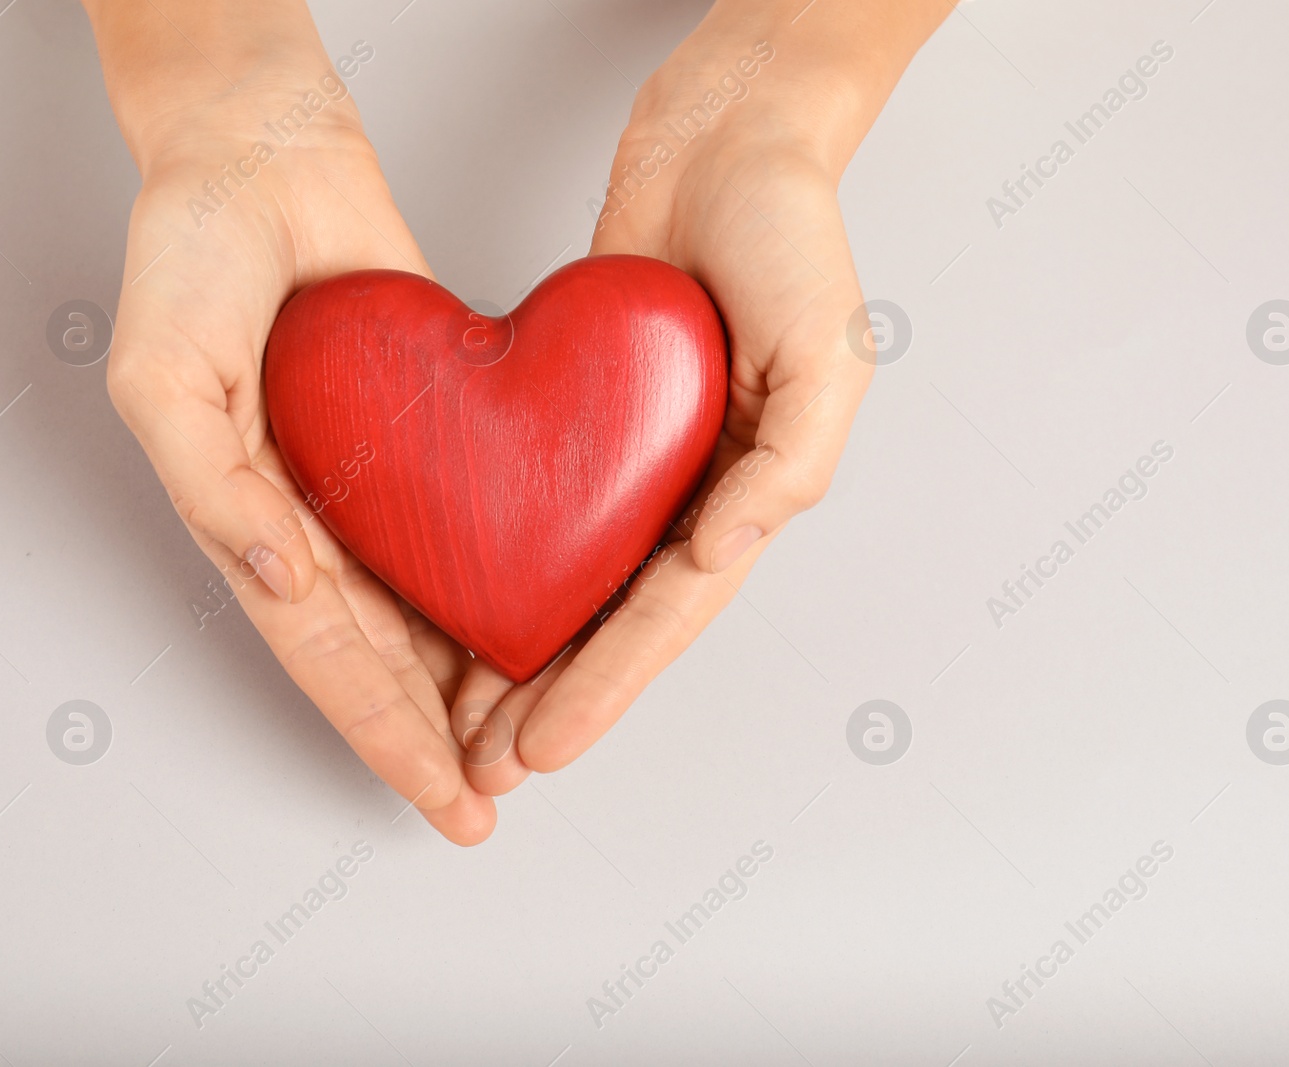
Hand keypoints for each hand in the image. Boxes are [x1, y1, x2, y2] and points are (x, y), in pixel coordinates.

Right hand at [95, 29, 494, 842]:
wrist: (266, 154)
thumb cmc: (195, 250)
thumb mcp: (164, 371)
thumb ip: (212, 485)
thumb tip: (278, 579)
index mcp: (251, 519)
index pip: (326, 657)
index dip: (382, 736)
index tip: (444, 800)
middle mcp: (317, 514)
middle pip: (384, 655)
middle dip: (436, 736)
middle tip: (496, 800)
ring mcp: (375, 478)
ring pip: (432, 605)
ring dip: (474, 680)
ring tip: (530, 741)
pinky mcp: (428, 430)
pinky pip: (472, 522)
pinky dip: (503, 578)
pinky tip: (548, 619)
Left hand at [454, 0, 950, 792]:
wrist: (725, 133)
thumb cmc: (789, 229)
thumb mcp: (827, 351)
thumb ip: (789, 461)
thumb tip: (725, 551)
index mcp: (752, 486)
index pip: (670, 610)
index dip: (608, 683)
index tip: (545, 743)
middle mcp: (692, 482)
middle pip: (616, 614)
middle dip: (555, 694)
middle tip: (491, 761)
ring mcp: (637, 449)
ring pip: (572, 574)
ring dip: (525, 649)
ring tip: (467, 717)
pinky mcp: (586, 407)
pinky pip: (540, 498)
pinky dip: (506, 555)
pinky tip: (461, 594)